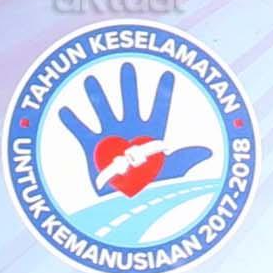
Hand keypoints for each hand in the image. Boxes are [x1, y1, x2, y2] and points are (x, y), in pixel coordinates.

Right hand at [57, 65, 214, 197]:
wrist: (130, 206)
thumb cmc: (153, 188)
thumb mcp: (172, 171)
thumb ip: (186, 158)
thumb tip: (208, 152)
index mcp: (151, 134)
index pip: (160, 108)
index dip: (164, 92)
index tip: (168, 75)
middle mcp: (131, 130)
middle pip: (130, 101)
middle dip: (128, 85)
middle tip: (127, 67)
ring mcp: (112, 137)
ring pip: (103, 110)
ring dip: (97, 96)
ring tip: (90, 80)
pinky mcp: (94, 149)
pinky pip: (81, 132)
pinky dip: (73, 122)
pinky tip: (65, 110)